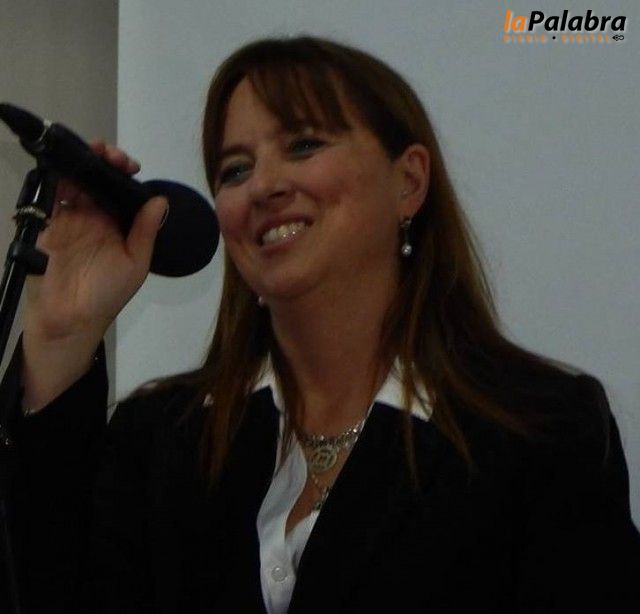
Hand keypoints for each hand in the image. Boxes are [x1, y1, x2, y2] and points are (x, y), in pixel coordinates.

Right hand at [21, 141, 166, 410]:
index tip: (130, 165)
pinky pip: (55, 194)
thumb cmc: (107, 295)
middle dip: (107, 161)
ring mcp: (73, 218)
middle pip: (101, 180)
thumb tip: (161, 201)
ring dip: (86, 164)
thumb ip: (145, 232)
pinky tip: (71, 165)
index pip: (125, 192)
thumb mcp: (135, 264)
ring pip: (79, 181)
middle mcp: (98, 217)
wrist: (70, 319)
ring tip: (95, 152)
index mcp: (121, 226)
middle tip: (111, 155)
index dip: (127, 174)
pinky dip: (61, 176)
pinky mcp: (51, 222)